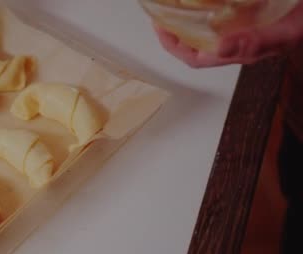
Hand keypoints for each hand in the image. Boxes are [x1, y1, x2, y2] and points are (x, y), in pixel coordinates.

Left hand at [154, 1, 302, 67]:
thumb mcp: (285, 33)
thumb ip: (255, 41)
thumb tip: (221, 48)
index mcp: (238, 52)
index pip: (196, 57)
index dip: (174, 46)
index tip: (159, 28)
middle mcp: (236, 42)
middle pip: (196, 43)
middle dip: (175, 31)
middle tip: (161, 11)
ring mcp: (242, 28)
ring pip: (207, 28)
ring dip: (188, 17)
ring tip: (174, 3)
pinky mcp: (249, 14)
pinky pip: (222, 13)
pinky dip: (208, 5)